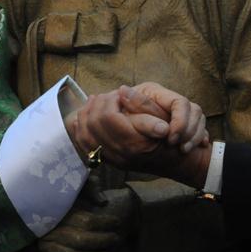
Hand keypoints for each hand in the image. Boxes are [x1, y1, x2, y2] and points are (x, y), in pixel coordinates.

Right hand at [34, 182, 136, 251]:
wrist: (15, 204)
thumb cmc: (47, 192)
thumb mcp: (69, 181)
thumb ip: (88, 186)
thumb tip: (103, 201)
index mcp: (60, 210)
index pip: (88, 220)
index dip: (105, 222)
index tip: (117, 221)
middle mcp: (52, 228)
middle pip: (82, 240)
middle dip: (103, 241)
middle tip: (117, 238)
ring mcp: (43, 243)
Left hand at [71, 86, 211, 186]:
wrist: (171, 161)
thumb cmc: (169, 136)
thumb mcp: (161, 117)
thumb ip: (142, 104)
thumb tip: (122, 89)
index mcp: (133, 142)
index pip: (108, 115)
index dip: (109, 100)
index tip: (116, 94)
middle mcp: (119, 153)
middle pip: (93, 123)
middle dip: (95, 105)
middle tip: (102, 96)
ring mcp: (111, 160)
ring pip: (85, 135)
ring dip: (85, 116)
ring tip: (92, 103)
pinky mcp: (107, 162)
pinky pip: (84, 146)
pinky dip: (80, 130)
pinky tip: (83, 118)